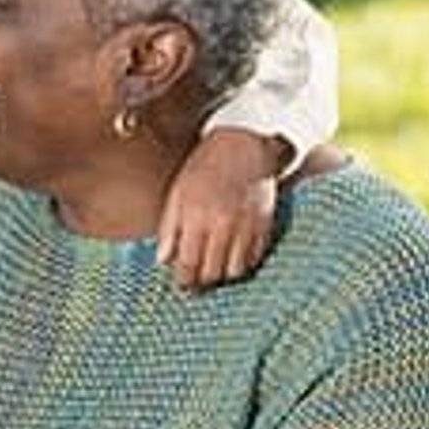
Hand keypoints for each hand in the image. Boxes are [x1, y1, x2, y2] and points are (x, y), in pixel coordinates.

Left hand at [157, 128, 283, 290]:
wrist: (244, 145)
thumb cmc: (204, 168)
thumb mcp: (177, 193)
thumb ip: (169, 229)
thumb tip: (163, 260)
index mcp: (197, 217)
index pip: (188, 264)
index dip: (183, 280)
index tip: (180, 284)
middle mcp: (223, 225)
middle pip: (212, 273)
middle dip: (201, 281)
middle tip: (195, 281)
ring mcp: (247, 227)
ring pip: (235, 271)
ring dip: (223, 275)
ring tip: (214, 269)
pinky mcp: (265, 225)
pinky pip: (255, 258)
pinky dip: (243, 264)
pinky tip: (233, 257)